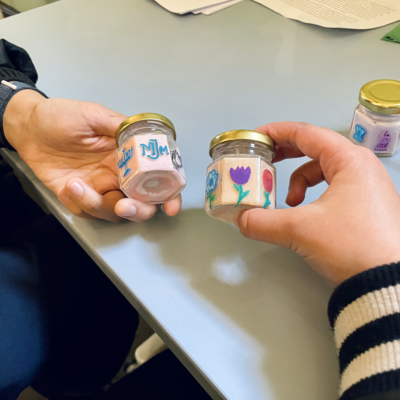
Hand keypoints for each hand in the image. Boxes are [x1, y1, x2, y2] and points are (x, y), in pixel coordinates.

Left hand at [3, 90, 181, 221]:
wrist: (30, 128)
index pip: (157, 178)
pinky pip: (87, 213)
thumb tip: (145, 137)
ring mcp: (100, 188)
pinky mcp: (81, 197)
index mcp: (129, 156)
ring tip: (75, 185)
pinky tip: (67, 186)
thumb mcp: (93, 115)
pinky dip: (77, 204)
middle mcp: (120, 175)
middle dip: (137, 211)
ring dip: (97, 206)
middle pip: (142, 204)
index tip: (170, 206)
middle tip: (122, 206)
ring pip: (114, 212)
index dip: (169, 194)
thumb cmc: (62, 117)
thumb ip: (120, 126)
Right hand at [234, 122, 399, 286]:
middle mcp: (362, 166)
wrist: (391, 284)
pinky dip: (315, 195)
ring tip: (289, 204)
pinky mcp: (370, 204)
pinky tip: (308, 214)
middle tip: (265, 160)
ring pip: (324, 170)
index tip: (256, 138)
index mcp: (349, 160)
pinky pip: (335, 187)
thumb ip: (262, 222)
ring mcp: (369, 185)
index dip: (277, 132)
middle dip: (287, 153)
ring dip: (300, 182)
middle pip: (316, 147)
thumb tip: (239, 220)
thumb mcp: (299, 230)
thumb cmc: (350, 244)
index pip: (306, 133)